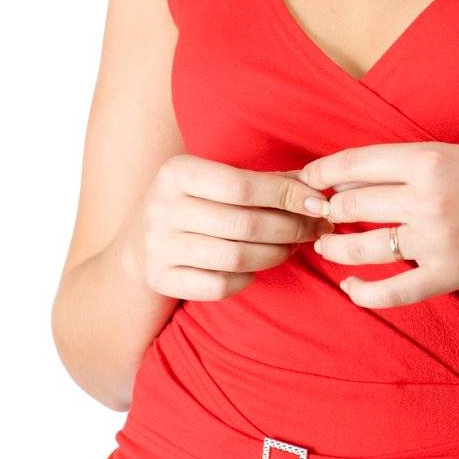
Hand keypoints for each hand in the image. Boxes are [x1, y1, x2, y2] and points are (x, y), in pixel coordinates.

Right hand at [122, 155, 329, 301]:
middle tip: (316, 228)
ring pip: (236, 257)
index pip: (242, 185)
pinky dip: (247, 279)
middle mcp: (162, 207)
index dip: (286, 194)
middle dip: (291, 227)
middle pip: (244, 224)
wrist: (139, 240)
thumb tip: (316, 183)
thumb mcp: (215, 179)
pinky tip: (257, 268)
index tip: (319, 203)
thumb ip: (263, 180)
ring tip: (293, 246)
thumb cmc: (194, 202)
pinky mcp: (160, 279)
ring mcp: (158, 246)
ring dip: (276, 254)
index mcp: (176, 172)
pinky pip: (219, 286)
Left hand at [298, 142, 458, 308]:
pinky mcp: (450, 274)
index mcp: (426, 159)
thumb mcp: (454, 152)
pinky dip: (364, 294)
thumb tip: (352, 177)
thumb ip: (407, 164)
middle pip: (351, 205)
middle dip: (325, 211)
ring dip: (335, 249)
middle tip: (316, 215)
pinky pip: (394, 291)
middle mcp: (427, 198)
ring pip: (363, 248)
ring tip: (326, 247)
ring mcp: (437, 239)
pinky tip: (350, 289)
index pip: (354, 164)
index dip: (321, 172)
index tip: (307, 178)